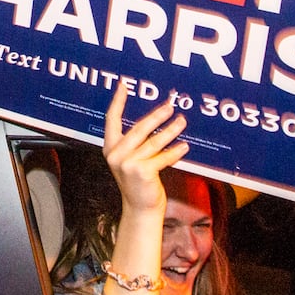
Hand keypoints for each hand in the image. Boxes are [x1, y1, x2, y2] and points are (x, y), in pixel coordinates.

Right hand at [103, 86, 187, 215]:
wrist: (140, 209)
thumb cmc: (139, 182)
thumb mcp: (131, 160)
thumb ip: (136, 142)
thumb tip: (155, 119)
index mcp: (110, 148)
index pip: (112, 119)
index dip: (118, 101)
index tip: (124, 85)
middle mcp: (116, 155)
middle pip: (138, 128)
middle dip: (156, 115)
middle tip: (170, 106)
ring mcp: (128, 164)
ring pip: (153, 141)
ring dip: (170, 130)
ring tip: (181, 121)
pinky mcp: (142, 172)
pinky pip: (162, 157)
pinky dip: (175, 151)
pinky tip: (184, 146)